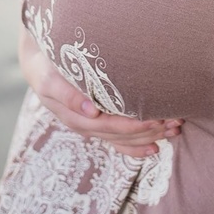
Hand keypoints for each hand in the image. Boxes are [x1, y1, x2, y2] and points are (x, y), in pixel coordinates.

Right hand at [18, 25, 181, 158]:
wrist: (38, 65)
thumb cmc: (46, 66)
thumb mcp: (49, 77)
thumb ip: (66, 93)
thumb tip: (91, 111)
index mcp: (75, 116)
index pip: (110, 126)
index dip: (134, 125)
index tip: (156, 118)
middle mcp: (85, 125)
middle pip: (121, 134)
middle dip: (149, 130)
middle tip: (175, 122)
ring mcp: (91, 126)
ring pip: (122, 139)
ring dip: (149, 136)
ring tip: (174, 130)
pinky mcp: (95, 124)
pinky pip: (116, 142)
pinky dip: (135, 147)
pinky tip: (155, 148)